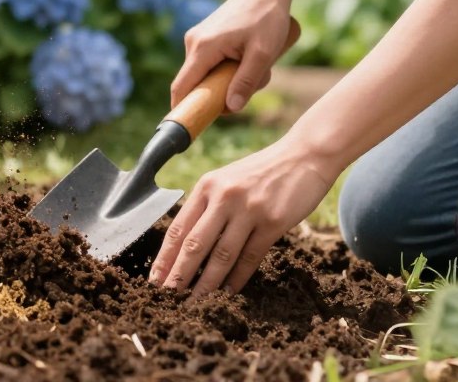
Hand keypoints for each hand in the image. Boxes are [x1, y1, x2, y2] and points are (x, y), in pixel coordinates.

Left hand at [148, 137, 337, 295]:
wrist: (304, 155)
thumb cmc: (263, 172)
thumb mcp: (228, 180)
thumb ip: (208, 206)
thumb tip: (188, 245)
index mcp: (207, 186)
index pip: (179, 228)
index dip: (165, 257)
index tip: (154, 279)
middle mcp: (224, 196)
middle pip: (194, 244)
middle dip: (178, 275)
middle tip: (167, 298)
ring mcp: (249, 209)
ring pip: (221, 255)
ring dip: (206, 283)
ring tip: (195, 302)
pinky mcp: (273, 222)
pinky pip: (249, 257)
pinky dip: (237, 278)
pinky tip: (228, 292)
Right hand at [173, 0, 295, 112]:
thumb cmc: (267, 18)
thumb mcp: (263, 54)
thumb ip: (246, 82)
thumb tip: (231, 108)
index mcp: (202, 47)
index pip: (182, 87)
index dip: (182, 110)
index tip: (187, 128)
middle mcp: (193, 42)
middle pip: (196, 84)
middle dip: (221, 93)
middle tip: (251, 85)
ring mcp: (198, 39)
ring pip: (206, 75)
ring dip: (229, 79)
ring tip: (256, 64)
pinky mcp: (205, 37)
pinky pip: (211, 64)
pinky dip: (229, 68)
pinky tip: (249, 57)